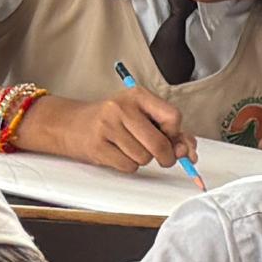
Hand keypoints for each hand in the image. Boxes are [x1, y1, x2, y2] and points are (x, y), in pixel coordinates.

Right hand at [38, 90, 187, 170]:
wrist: (71, 124)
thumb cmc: (113, 120)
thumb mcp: (141, 116)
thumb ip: (170, 131)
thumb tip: (189, 151)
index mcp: (138, 95)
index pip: (173, 116)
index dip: (176, 134)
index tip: (170, 138)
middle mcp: (122, 107)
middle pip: (160, 143)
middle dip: (165, 156)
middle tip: (160, 156)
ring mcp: (107, 126)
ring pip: (144, 158)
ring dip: (142, 160)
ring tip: (129, 148)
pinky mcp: (98, 145)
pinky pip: (129, 167)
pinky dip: (128, 166)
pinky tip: (118, 153)